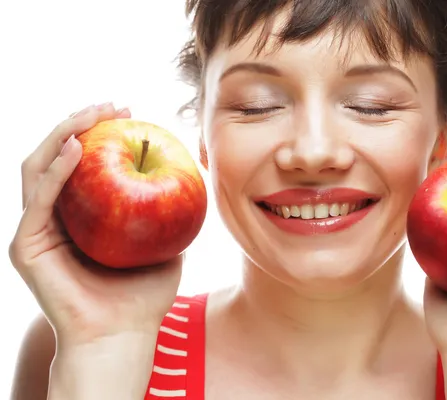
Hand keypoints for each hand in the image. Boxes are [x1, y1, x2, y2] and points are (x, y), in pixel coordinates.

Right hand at [9, 103, 182, 347]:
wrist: (124, 337)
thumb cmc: (144, 297)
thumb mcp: (167, 246)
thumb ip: (170, 215)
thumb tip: (194, 180)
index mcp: (80, 217)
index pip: (81, 163)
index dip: (100, 132)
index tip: (130, 113)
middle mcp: (54, 218)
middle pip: (56, 155)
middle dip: (82, 123)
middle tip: (115, 105)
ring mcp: (36, 231)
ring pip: (38, 166)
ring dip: (65, 134)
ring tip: (95, 114)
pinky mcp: (26, 247)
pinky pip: (39, 199)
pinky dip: (57, 170)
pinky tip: (80, 148)